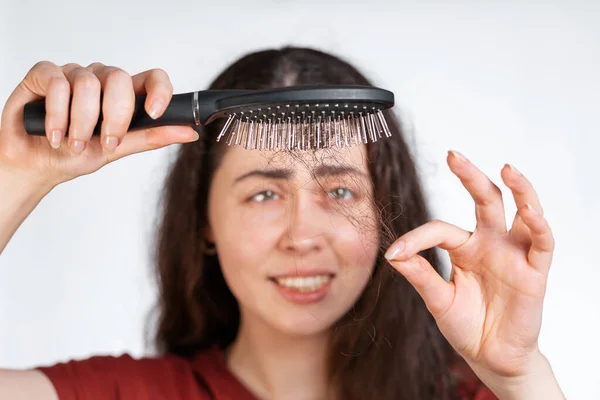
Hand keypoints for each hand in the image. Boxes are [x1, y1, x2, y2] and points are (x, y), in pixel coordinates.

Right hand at [0, 61, 198, 189]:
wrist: (36, 165)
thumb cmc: (76, 155)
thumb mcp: (118, 149)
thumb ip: (151, 137)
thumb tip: (189, 132)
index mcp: (124, 95)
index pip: (152, 78)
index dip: (159, 89)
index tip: (154, 112)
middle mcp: (101, 80)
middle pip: (120, 78)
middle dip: (114, 117)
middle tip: (105, 143)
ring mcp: (73, 75)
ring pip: (88, 83)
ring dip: (81, 122)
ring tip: (72, 145)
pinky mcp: (44, 74)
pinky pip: (58, 83)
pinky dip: (56, 114)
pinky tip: (53, 134)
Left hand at [385, 150, 554, 379]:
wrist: (491, 357)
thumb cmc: (466, 326)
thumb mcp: (438, 301)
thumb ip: (421, 277)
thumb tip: (393, 255)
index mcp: (464, 248)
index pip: (440, 229)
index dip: (416, 238)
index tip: (394, 254)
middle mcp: (489, 243)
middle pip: (485, 199)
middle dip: (470, 175)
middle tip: (452, 155)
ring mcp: (513, 253)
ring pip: (520, 211)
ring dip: (519, 189)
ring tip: (507, 169)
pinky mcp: (534, 271)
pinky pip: (541, 243)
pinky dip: (538, 226)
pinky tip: (530, 212)